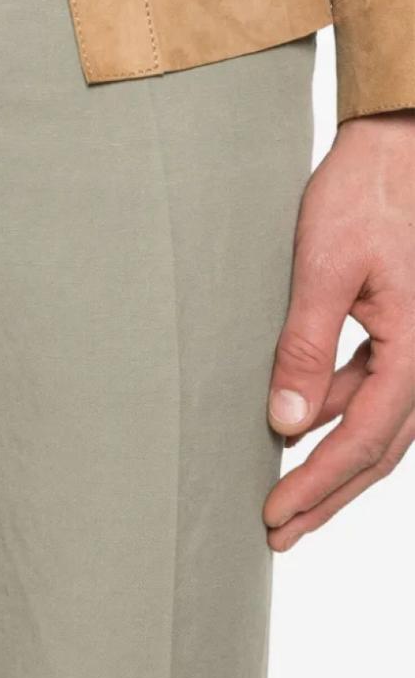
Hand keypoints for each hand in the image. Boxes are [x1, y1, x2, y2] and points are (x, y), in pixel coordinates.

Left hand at [265, 110, 414, 549]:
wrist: (398, 144)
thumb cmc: (364, 195)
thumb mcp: (324, 270)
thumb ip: (306, 347)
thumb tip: (288, 424)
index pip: (366, 439)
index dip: (319, 484)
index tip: (276, 516)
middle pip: (380, 449)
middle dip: (329, 495)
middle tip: (281, 533)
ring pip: (380, 425)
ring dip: (334, 462)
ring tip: (287, 496)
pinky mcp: (404, 329)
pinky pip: (375, 388)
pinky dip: (341, 415)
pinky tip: (302, 425)